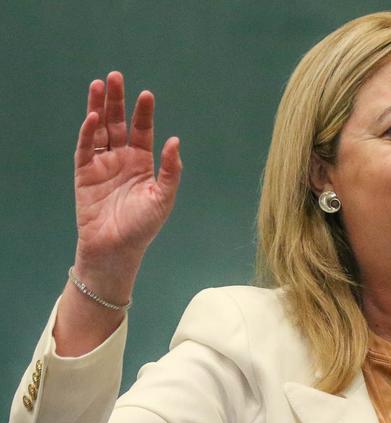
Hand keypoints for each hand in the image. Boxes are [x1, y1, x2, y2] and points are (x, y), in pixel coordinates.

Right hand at [73, 72, 181, 289]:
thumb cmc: (143, 226)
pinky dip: (88, 132)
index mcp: (142, 162)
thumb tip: (176, 141)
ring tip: (99, 85)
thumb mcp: (163, 197)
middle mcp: (122, 159)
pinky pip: (86, 148)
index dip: (144, 113)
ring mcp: (102, 164)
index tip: (146, 94)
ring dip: (98, 108)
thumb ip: (171, 170)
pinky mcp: (84, 173)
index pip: (142, 130)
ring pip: (99, 129)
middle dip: (117, 101)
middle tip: (116, 76)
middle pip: (118, 123)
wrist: (117, 248)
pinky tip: (92, 117)